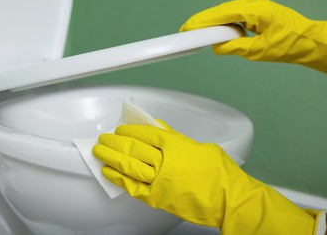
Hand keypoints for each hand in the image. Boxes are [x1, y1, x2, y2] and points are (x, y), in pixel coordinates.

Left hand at [93, 120, 317, 233]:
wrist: (227, 199)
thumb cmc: (219, 171)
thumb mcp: (199, 146)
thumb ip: (176, 137)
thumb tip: (159, 128)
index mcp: (176, 145)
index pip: (146, 133)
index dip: (130, 129)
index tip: (121, 128)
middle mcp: (164, 161)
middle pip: (133, 147)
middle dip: (115, 141)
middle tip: (104, 137)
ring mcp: (159, 180)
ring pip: (129, 165)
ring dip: (111, 156)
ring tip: (99, 150)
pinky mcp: (157, 198)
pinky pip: (133, 187)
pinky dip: (118, 179)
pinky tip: (107, 171)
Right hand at [180, 0, 326, 75]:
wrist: (308, 41)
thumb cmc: (289, 44)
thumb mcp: (258, 51)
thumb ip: (234, 48)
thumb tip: (216, 47)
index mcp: (255, 10)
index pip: (221, 13)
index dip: (201, 21)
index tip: (187, 28)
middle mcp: (253, 3)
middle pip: (220, 10)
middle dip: (203, 21)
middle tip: (187, 32)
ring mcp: (254, 6)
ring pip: (226, 12)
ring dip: (212, 23)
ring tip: (197, 34)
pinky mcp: (255, 12)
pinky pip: (234, 15)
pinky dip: (223, 23)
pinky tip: (215, 31)